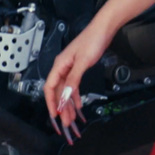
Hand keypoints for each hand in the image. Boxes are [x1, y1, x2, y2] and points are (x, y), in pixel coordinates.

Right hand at [41, 21, 113, 143]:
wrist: (104, 29)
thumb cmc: (92, 40)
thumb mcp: (83, 62)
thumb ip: (74, 80)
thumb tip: (66, 95)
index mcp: (59, 66)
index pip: (50, 88)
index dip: (51, 103)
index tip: (55, 116)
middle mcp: (62, 68)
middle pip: (59, 93)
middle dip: (62, 109)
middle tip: (66, 124)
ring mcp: (70, 69)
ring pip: (67, 92)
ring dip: (69, 106)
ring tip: (72, 119)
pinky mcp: (78, 69)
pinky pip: (74, 87)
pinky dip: (76, 98)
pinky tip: (79, 106)